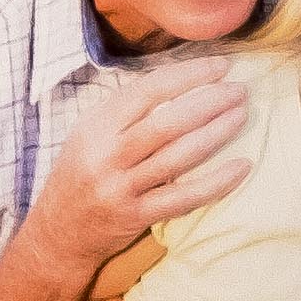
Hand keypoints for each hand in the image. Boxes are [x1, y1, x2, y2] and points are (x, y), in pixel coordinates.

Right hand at [17, 61, 256, 276]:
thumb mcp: (88, 136)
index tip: (220, 67)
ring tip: (242, 115)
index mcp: (94, 129)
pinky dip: (216, 182)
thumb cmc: (80, 176)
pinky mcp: (135, 217)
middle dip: (210, 102)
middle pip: (166, 123)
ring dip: (217, 133)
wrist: (57, 234)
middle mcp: (105, 157)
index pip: (146, 91)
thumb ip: (125, 112)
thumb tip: (180, 79)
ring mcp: (120, 189)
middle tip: (239, 91)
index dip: (187, 76)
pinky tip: (242, 166)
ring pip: (177, 157)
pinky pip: (183, 197)